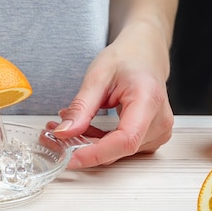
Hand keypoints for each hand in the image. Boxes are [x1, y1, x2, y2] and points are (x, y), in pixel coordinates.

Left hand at [47, 27, 173, 168]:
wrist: (144, 54)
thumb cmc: (127, 59)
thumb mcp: (98, 76)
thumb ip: (81, 107)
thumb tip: (63, 132)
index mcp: (148, 101)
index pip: (125, 140)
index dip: (95, 153)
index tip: (68, 156)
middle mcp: (158, 121)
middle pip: (117, 149)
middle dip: (82, 147)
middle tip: (52, 135)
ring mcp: (156, 132)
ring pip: (115, 152)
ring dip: (86, 144)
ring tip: (62, 126)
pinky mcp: (148, 137)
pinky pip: (118, 148)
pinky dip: (95, 141)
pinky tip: (79, 129)